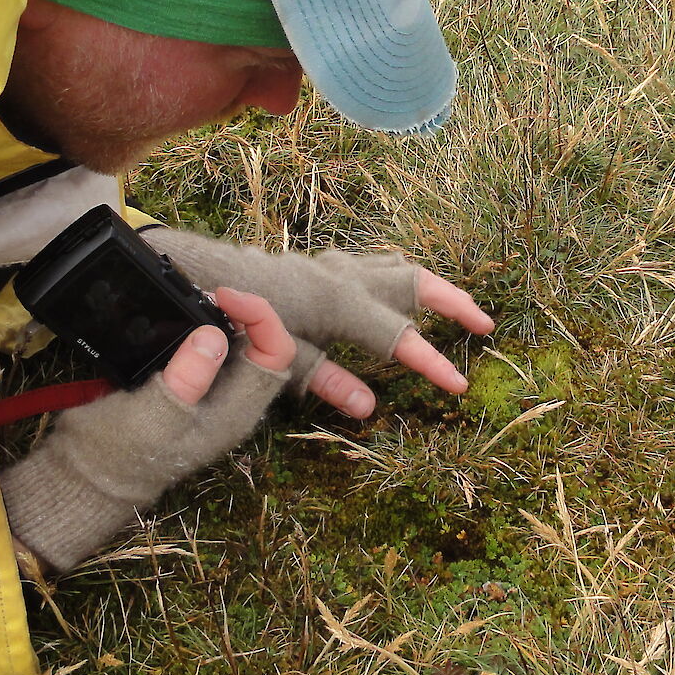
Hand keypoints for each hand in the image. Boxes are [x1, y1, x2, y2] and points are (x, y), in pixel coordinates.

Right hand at [0, 287, 294, 571]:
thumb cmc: (123, 453)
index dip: (259, 315)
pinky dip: (202, 328)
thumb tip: (216, 334)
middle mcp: (233, 402)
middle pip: (264, 345)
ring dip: (224, 317)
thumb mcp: (155, 415)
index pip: (275, 353)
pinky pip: (211, 351)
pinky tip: (181, 316)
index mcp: (236, 411)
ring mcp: (213, 396)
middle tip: (208, 294)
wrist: (92, 473)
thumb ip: (188, 376)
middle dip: (244, 311)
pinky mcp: (191, 387)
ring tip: (195, 299)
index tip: (223, 296)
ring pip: (240, 346)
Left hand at [142, 227, 494, 417]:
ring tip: (458, 307)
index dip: (431, 363)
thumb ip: (322, 379)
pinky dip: (396, 277)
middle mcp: (341, 276)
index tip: (458, 385)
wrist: (190, 276)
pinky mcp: (321, 268)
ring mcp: (332, 267)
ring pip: (395, 267)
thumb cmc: (230, 320)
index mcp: (335, 300)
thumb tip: (368, 408)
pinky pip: (372, 266)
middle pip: (412, 284)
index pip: (397, 336)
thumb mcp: (271, 359)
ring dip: (429, 287)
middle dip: (452, 305)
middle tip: (484, 327)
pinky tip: (403, 287)